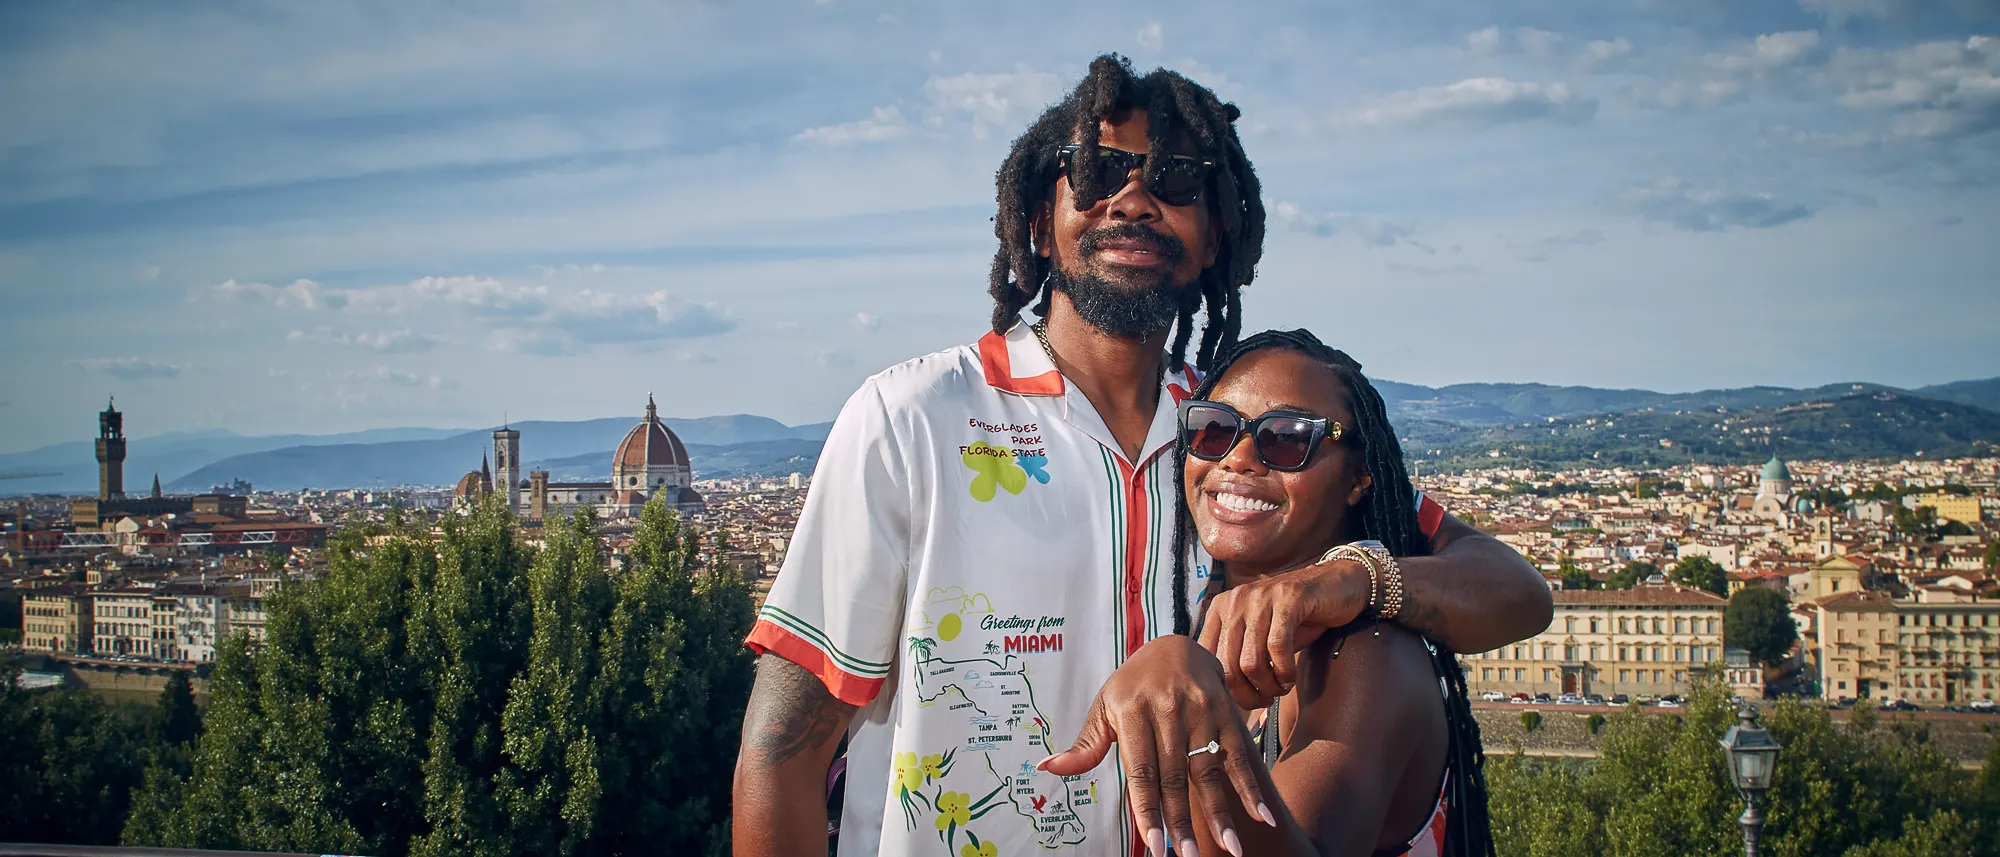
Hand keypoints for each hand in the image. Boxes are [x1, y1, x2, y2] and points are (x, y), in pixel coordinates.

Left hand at [1039, 635, 1275, 856]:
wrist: (1176, 646)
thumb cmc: (1133, 685)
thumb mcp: (1105, 706)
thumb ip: (1085, 744)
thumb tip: (1049, 768)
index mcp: (1132, 710)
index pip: (1141, 769)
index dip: (1147, 808)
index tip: (1153, 844)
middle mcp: (1167, 710)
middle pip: (1175, 776)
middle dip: (1181, 820)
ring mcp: (1200, 711)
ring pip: (1209, 770)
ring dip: (1220, 812)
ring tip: (1229, 849)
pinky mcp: (1225, 712)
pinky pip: (1238, 755)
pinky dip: (1250, 788)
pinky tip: (1260, 817)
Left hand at [1198, 556, 1369, 709]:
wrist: (1335, 586)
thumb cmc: (1295, 618)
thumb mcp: (1259, 636)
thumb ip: (1238, 656)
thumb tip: (1224, 697)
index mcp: (1220, 609)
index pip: (1208, 659)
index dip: (1226, 688)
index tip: (1246, 700)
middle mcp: (1234, 600)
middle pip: (1227, 665)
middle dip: (1246, 694)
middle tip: (1264, 701)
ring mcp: (1260, 597)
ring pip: (1251, 661)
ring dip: (1267, 686)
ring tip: (1279, 690)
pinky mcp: (1287, 599)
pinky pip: (1277, 647)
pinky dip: (1284, 672)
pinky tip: (1290, 679)